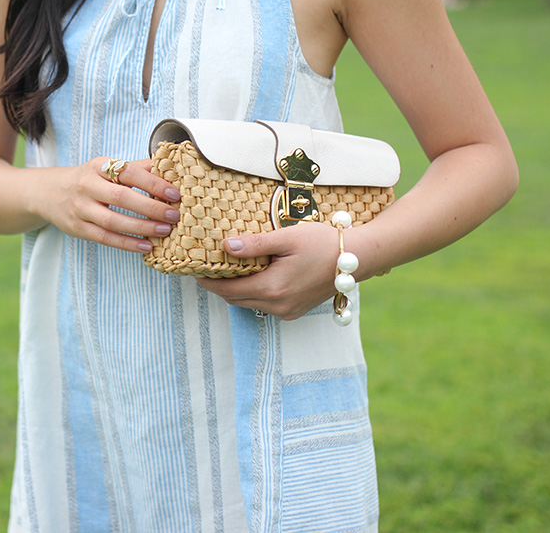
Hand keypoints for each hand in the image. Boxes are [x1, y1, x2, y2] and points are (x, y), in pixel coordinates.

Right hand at [37, 157, 181, 252]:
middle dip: (150, 208)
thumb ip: (135, 168)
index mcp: (98, 166)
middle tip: (173, 215)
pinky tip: (146, 245)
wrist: (48, 192)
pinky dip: (127, 243)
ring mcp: (81, 208)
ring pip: (113, 221)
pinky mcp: (77, 228)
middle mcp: (87, 186)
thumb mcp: (105, 167)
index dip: (152, 183)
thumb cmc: (87, 179)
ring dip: (142, 227)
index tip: (174, 193)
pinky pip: (105, 238)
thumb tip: (168, 166)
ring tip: (164, 231)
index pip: (129, 173)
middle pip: (121, 198)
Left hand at [196, 222, 342, 319]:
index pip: (226, 290)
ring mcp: (287, 312)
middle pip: (234, 299)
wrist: (356, 258)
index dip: (207, 281)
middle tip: (205, 266)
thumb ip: (255, 244)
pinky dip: (253, 292)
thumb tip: (225, 247)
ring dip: (235, 289)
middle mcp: (277, 306)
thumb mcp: (286, 238)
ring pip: (249, 303)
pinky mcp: (295, 311)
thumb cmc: (322, 243)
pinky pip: (264, 305)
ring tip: (225, 269)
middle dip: (218, 285)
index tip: (194, 269)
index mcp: (272, 288)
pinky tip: (251, 275)